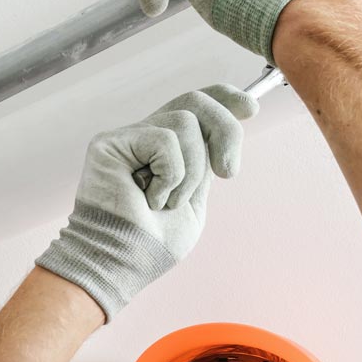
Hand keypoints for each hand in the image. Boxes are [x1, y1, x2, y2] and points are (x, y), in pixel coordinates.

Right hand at [36, 85, 256, 319]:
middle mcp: (144, 137)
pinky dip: (170, 175)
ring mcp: (126, 138)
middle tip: (229, 173)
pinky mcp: (110, 143)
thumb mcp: (192, 201)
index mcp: (164, 150)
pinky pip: (165, 140)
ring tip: (168, 202)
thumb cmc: (152, 245)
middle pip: (195, 102)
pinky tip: (149, 198)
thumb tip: (227, 132)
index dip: (223, 98)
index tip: (251, 108)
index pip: (192, 105)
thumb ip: (205, 165)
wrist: (123, 263)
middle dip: (225, 130)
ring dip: (192, 172)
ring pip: (185, 123)